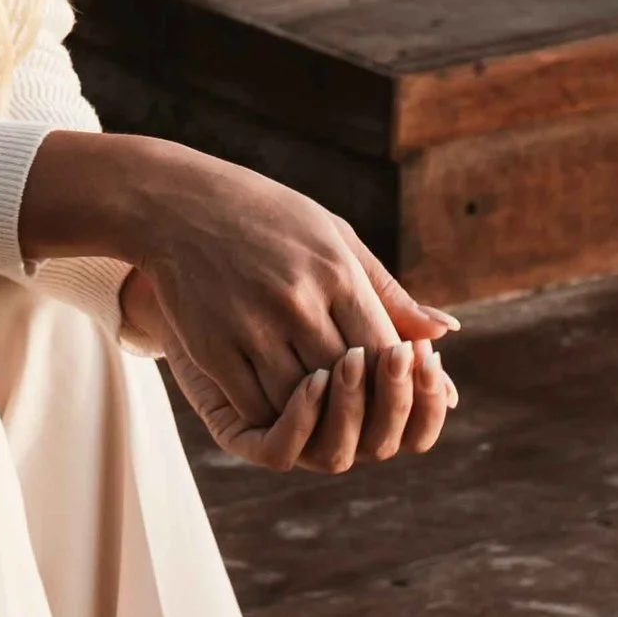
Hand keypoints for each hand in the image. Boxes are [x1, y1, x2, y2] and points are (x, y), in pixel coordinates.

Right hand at [22, 130, 456, 470]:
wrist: (172, 201)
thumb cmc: (265, 216)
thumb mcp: (332, 235)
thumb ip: (387, 291)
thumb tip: (445, 335)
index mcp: (334, 270)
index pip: (384, 350)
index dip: (394, 378)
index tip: (391, 378)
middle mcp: (297, 300)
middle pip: (349, 383)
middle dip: (361, 402)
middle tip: (361, 403)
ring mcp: (253, 326)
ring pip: (304, 403)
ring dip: (319, 414)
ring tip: (323, 404)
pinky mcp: (214, 346)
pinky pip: (255, 406)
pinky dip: (274, 415)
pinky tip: (280, 402)